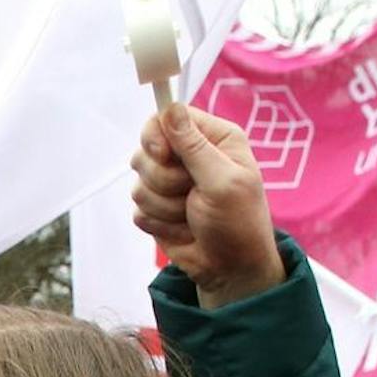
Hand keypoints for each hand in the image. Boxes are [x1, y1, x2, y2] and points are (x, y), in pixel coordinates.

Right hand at [130, 103, 285, 306]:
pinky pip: (138, 210)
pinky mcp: (157, 209)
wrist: (230, 268)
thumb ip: (194, 145)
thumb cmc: (238, 222)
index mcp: (212, 139)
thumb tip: (170, 107)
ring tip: (191, 216)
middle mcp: (188, 157)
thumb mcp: (222, 180)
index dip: (156, 137)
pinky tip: (182, 229)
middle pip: (145, 151)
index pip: (166, 119)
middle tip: (190, 192)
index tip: (163, 155)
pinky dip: (159, 223)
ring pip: (139, 184)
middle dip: (163, 179)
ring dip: (164, 206)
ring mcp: (169, 184)